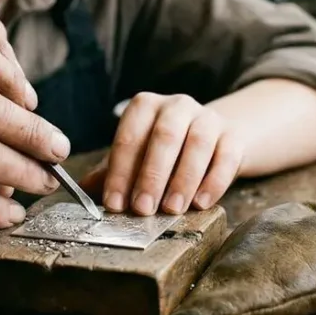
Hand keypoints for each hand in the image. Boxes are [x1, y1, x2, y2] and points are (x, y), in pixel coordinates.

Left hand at [82, 93, 244, 216]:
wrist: (213, 140)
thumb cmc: (165, 152)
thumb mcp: (136, 158)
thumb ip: (111, 173)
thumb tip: (81, 190)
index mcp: (146, 106)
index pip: (129, 136)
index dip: (120, 171)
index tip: (115, 203)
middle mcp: (177, 105)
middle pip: (164, 136)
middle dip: (151, 176)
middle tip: (143, 209)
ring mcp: (208, 117)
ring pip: (197, 143)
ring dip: (183, 179)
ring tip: (172, 208)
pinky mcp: (233, 136)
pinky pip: (227, 155)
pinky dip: (214, 181)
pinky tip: (202, 202)